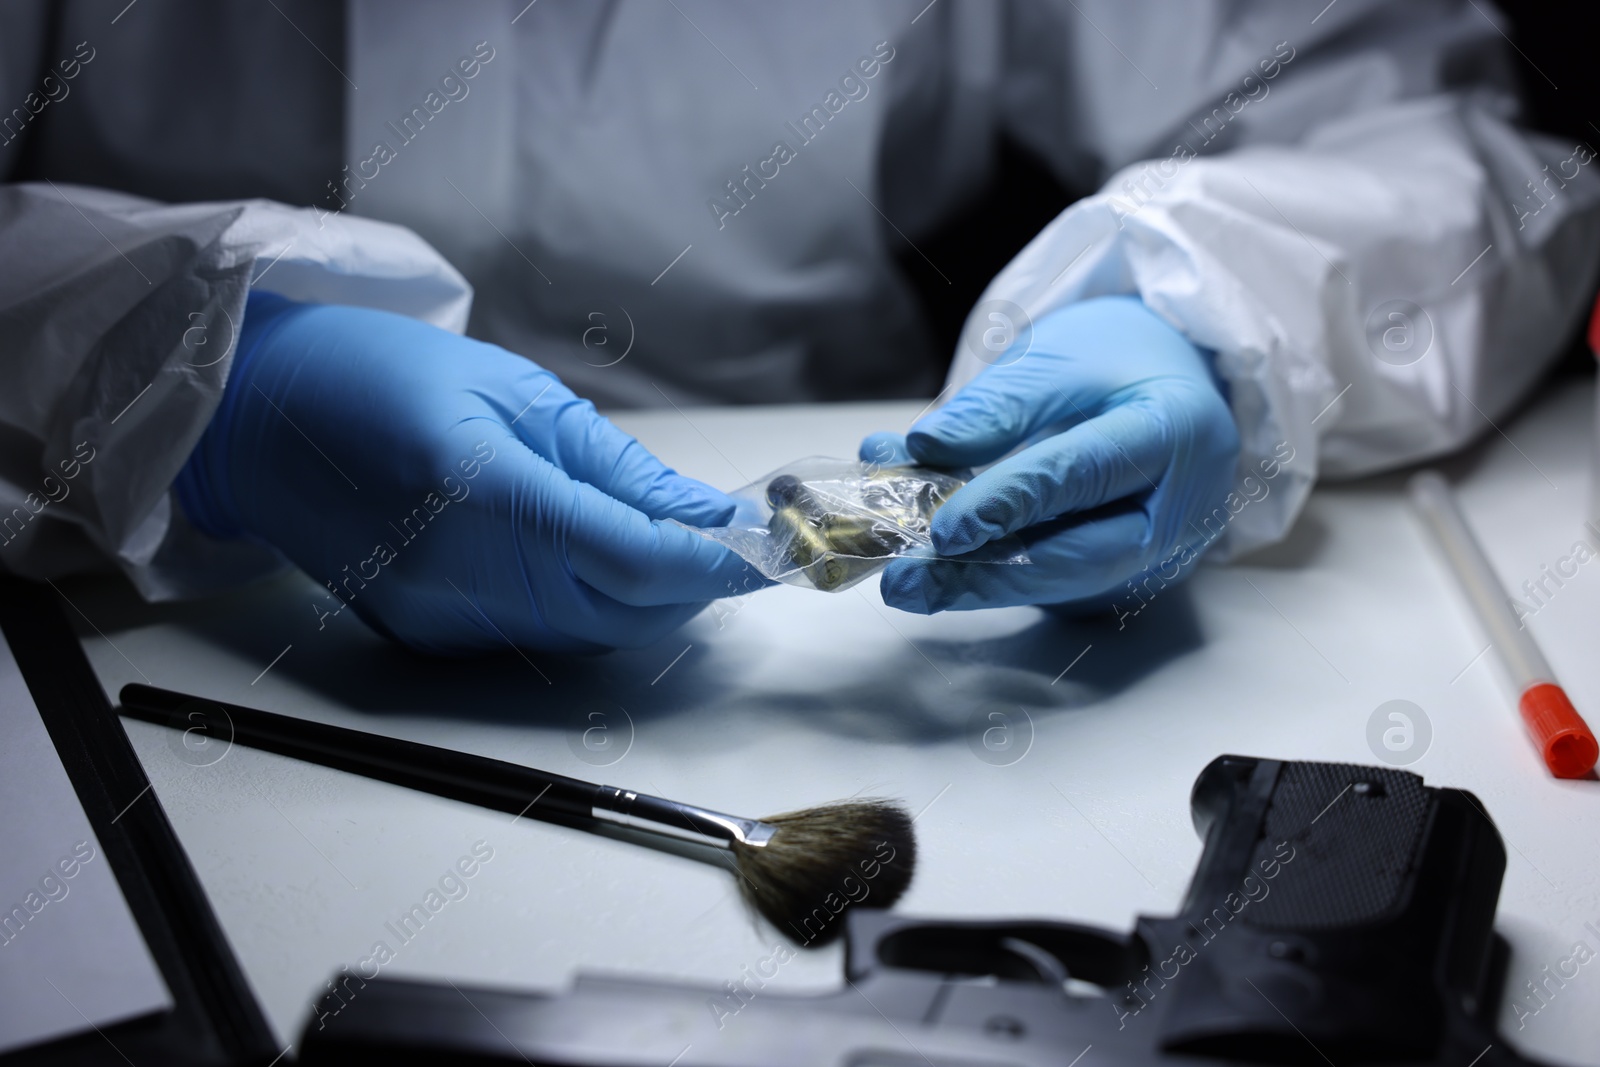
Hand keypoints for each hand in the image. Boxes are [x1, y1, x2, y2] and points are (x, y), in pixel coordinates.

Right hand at [177, 292, 759, 652]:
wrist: (260, 417)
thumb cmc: (382, 376)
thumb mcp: (517, 393)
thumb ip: (616, 470)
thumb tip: (702, 515)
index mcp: (487, 495)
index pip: (637, 560)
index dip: (715, 562)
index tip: (765, 547)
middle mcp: (464, 577)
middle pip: (626, 613)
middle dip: (693, 584)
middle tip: (730, 541)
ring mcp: (443, 619)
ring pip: (592, 636)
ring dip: (646, 599)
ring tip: (668, 545)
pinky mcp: (429, 639)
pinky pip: (543, 640)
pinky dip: (589, 608)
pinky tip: (592, 562)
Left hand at [860, 296, 1238, 612]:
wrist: (1167, 384)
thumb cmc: (1115, 361)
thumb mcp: (1056, 357)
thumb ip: (996, 406)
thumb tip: (924, 449)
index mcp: (1176, 430)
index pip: (1084, 473)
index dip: (1010, 503)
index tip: (943, 528)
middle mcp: (1183, 506)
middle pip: (1081, 555)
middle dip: (986, 574)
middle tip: (903, 582)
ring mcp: (1163, 550)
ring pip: (1064, 583)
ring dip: (977, 584)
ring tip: (904, 583)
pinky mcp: (1130, 573)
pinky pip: (1058, 583)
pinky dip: (994, 576)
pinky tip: (935, 572)